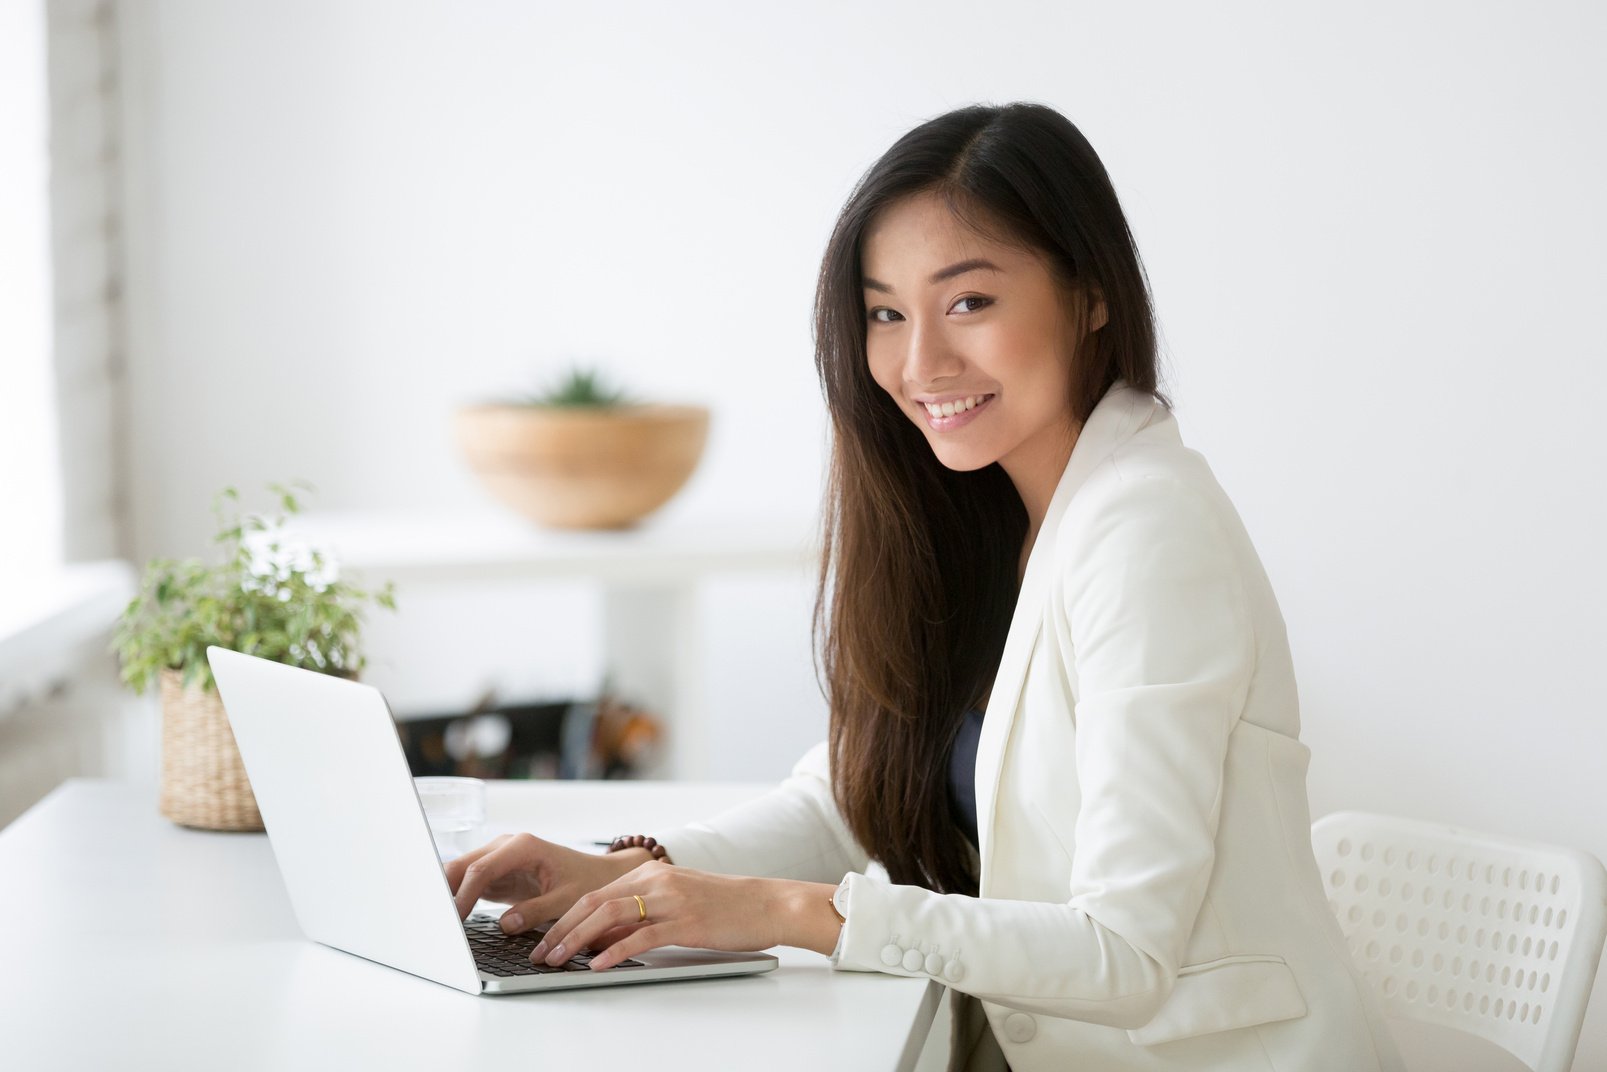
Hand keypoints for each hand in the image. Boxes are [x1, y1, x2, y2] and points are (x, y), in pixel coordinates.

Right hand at [444, 833, 643, 931]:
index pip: (481, 869)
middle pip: (463, 865)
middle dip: (445, 891)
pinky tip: (450, 919)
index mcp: (523, 847)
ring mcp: (499, 857)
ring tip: (436, 923)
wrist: (598, 876)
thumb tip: (504, 924)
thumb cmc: (586, 883)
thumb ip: (536, 911)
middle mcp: (507, 846)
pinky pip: (470, 882)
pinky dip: (458, 898)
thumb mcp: (567, 900)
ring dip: (447, 894)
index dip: (463, 895)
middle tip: (434, 923)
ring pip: (461, 872)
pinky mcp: (497, 871)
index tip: (454, 920)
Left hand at [531, 860, 840, 969]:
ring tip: (557, 959)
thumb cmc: (723, 907)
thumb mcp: (675, 903)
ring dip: (576, 939)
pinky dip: (613, 950)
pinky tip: (597, 963)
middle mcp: (655, 881)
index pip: (594, 893)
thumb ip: (638, 916)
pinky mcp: (685, 921)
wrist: (767, 904)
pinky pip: (641, 937)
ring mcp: (670, 899)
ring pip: (610, 916)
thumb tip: (600, 938)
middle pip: (594, 902)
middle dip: (560, 929)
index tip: (542, 937)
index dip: (563, 917)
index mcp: (650, 873)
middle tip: (539, 952)